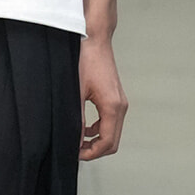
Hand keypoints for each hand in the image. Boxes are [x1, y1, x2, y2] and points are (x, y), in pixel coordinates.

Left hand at [78, 34, 126, 160]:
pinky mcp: (116, 97)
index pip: (108, 142)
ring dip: (97, 141)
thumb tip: (74, 140)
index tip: (76, 155)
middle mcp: (120, 106)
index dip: (92, 154)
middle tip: (76, 152)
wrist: (94, 39)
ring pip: (113, 132)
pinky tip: (84, 128)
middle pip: (113, 141)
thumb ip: (75, 119)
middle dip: (95, 151)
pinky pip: (111, 122)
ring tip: (78, 142)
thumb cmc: (84, 60)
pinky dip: (100, 130)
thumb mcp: (75, 92)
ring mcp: (120, 102)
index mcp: (112, 106)